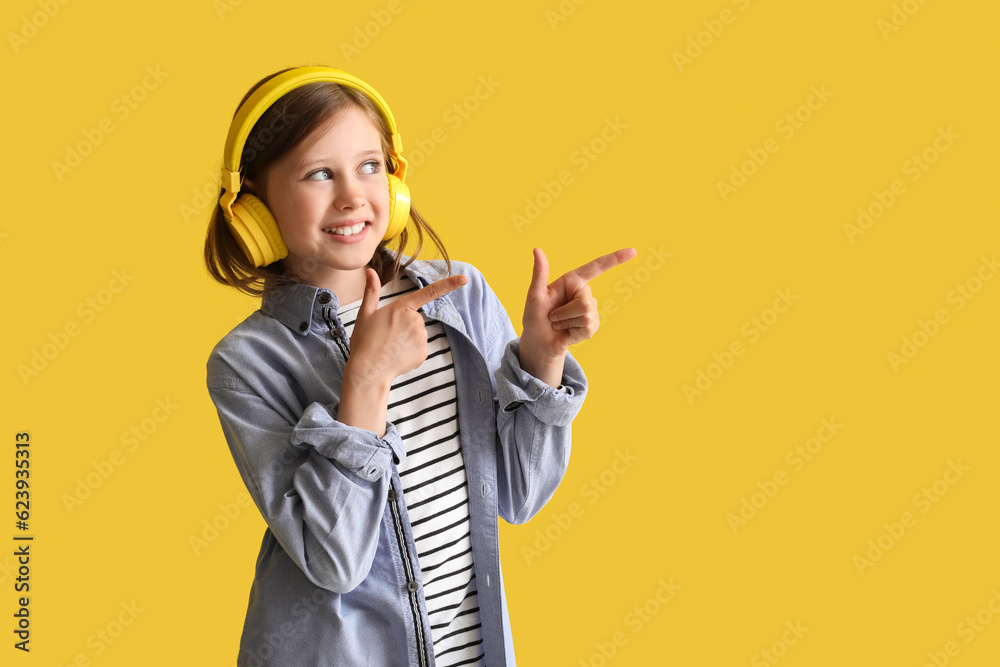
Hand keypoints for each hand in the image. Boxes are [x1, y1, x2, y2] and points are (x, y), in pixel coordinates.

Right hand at [338, 269, 466, 435]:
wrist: (368, 370)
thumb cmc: (364, 341)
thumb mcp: (365, 314)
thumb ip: (371, 291)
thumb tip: (370, 270)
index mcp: (402, 307)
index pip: (430, 292)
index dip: (449, 284)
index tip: (464, 279)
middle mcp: (415, 320)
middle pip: (416, 319)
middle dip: (405, 325)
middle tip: (387, 335)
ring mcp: (421, 337)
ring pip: (418, 334)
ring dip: (408, 339)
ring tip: (391, 346)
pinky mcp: (423, 352)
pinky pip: (420, 348)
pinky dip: (411, 352)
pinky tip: (397, 355)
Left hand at [520, 247, 636, 385]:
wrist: (540, 341)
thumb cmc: (534, 316)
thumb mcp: (534, 295)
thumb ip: (539, 273)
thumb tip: (537, 249)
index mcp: (573, 280)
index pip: (597, 267)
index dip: (615, 259)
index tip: (633, 251)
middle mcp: (584, 292)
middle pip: (585, 303)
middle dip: (565, 313)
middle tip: (553, 316)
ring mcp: (591, 309)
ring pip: (587, 316)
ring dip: (567, 323)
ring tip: (558, 324)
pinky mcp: (593, 325)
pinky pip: (589, 328)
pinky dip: (574, 332)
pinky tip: (568, 332)